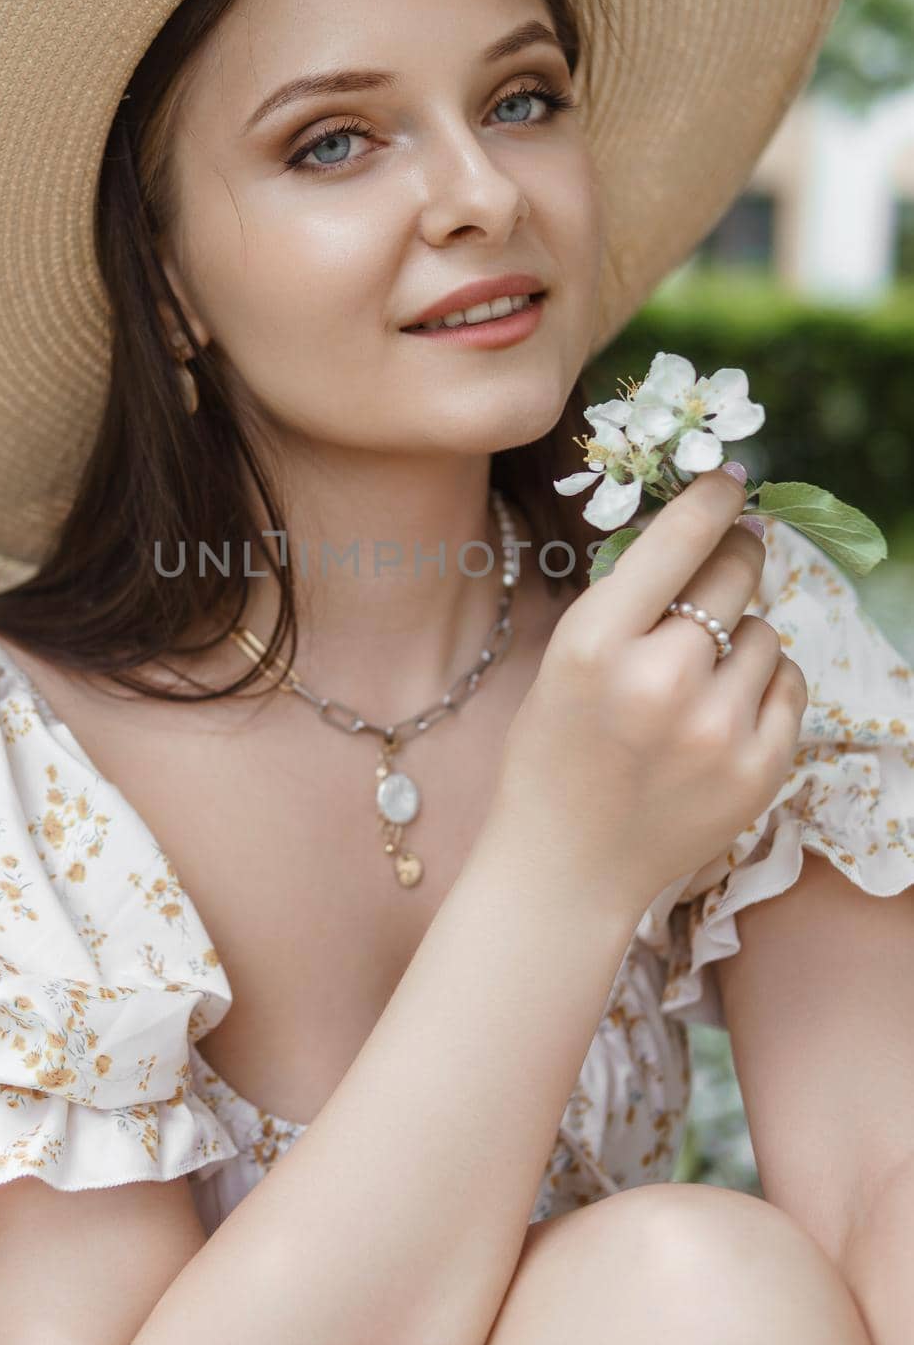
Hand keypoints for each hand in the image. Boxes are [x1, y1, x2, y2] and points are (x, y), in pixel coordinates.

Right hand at [488, 467, 808, 914]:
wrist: (566, 865)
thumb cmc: (556, 750)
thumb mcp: (565, 659)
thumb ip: (629, 600)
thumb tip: (705, 528)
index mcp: (594, 644)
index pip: (677, 540)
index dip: (712, 499)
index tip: (730, 479)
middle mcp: (659, 680)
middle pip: (735, 574)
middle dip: (733, 559)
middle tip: (726, 564)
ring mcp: (715, 730)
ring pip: (767, 631)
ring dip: (742, 638)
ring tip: (700, 677)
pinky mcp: (757, 769)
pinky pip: (789, 683)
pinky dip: (764, 685)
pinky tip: (723, 710)